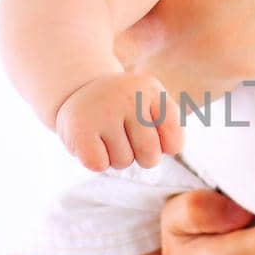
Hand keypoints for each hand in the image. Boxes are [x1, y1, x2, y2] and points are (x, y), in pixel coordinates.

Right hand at [55, 72, 183, 170]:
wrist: (80, 90)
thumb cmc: (124, 108)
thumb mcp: (152, 106)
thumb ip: (170, 129)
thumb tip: (171, 149)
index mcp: (151, 90)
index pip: (174, 142)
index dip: (164, 147)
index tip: (152, 133)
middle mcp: (129, 97)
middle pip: (150, 156)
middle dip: (140, 156)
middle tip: (127, 136)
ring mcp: (104, 112)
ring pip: (123, 162)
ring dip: (116, 156)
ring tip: (107, 133)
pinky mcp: (80, 128)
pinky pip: (99, 164)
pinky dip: (97, 160)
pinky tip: (93, 140)